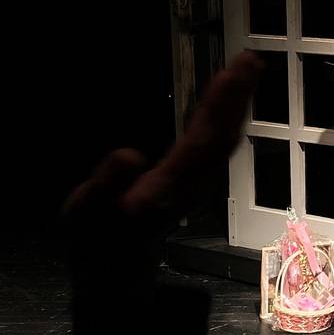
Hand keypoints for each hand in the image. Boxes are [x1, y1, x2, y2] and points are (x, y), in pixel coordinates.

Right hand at [62, 52, 262, 246]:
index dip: (217, 108)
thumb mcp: (84, 216)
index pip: (199, 144)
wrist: (115, 272)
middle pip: (221, 138)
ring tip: (245, 70)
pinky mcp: (195, 182)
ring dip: (236, 104)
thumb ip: (103, 186)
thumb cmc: (95, 240)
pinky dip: (226, 117)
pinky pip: (217, 144)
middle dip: (236, 98)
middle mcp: (189, 187)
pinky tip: (228, 98)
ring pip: (224, 141)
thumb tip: (128, 155)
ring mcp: (197, 186)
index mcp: (164, 190)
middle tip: (249, 61)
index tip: (229, 75)